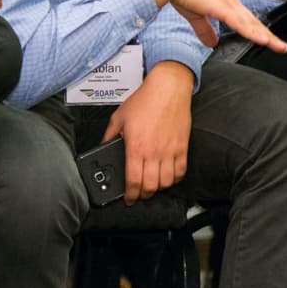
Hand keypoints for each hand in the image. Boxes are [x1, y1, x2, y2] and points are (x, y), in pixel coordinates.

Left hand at [101, 61, 194, 203]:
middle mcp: (154, 151)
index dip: (130, 195)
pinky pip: (182, 170)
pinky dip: (176, 178)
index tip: (129, 199)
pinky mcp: (182, 146)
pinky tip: (170, 176)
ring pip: (167, 181)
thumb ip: (109, 135)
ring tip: (154, 186)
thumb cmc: (145, 100)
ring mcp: (170, 150)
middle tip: (139, 194)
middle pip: (151, 185)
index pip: (133, 180)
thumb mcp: (119, 117)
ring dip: (159, 187)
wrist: (168, 88)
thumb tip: (104, 147)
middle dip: (144, 195)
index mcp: (136, 146)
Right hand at [137, 0, 286, 52]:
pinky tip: (261, 39)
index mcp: (227, 3)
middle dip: (269, 36)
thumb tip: (211, 45)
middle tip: (283, 47)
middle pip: (254, 23)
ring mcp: (227, 3)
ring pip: (250, 24)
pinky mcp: (219, 6)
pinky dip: (250, 31)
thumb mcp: (196, 14)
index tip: (270, 41)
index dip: (259, 32)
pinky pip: (238, 22)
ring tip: (278, 46)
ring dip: (265, 36)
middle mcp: (231, 2)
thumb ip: (205, 29)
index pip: (247, 21)